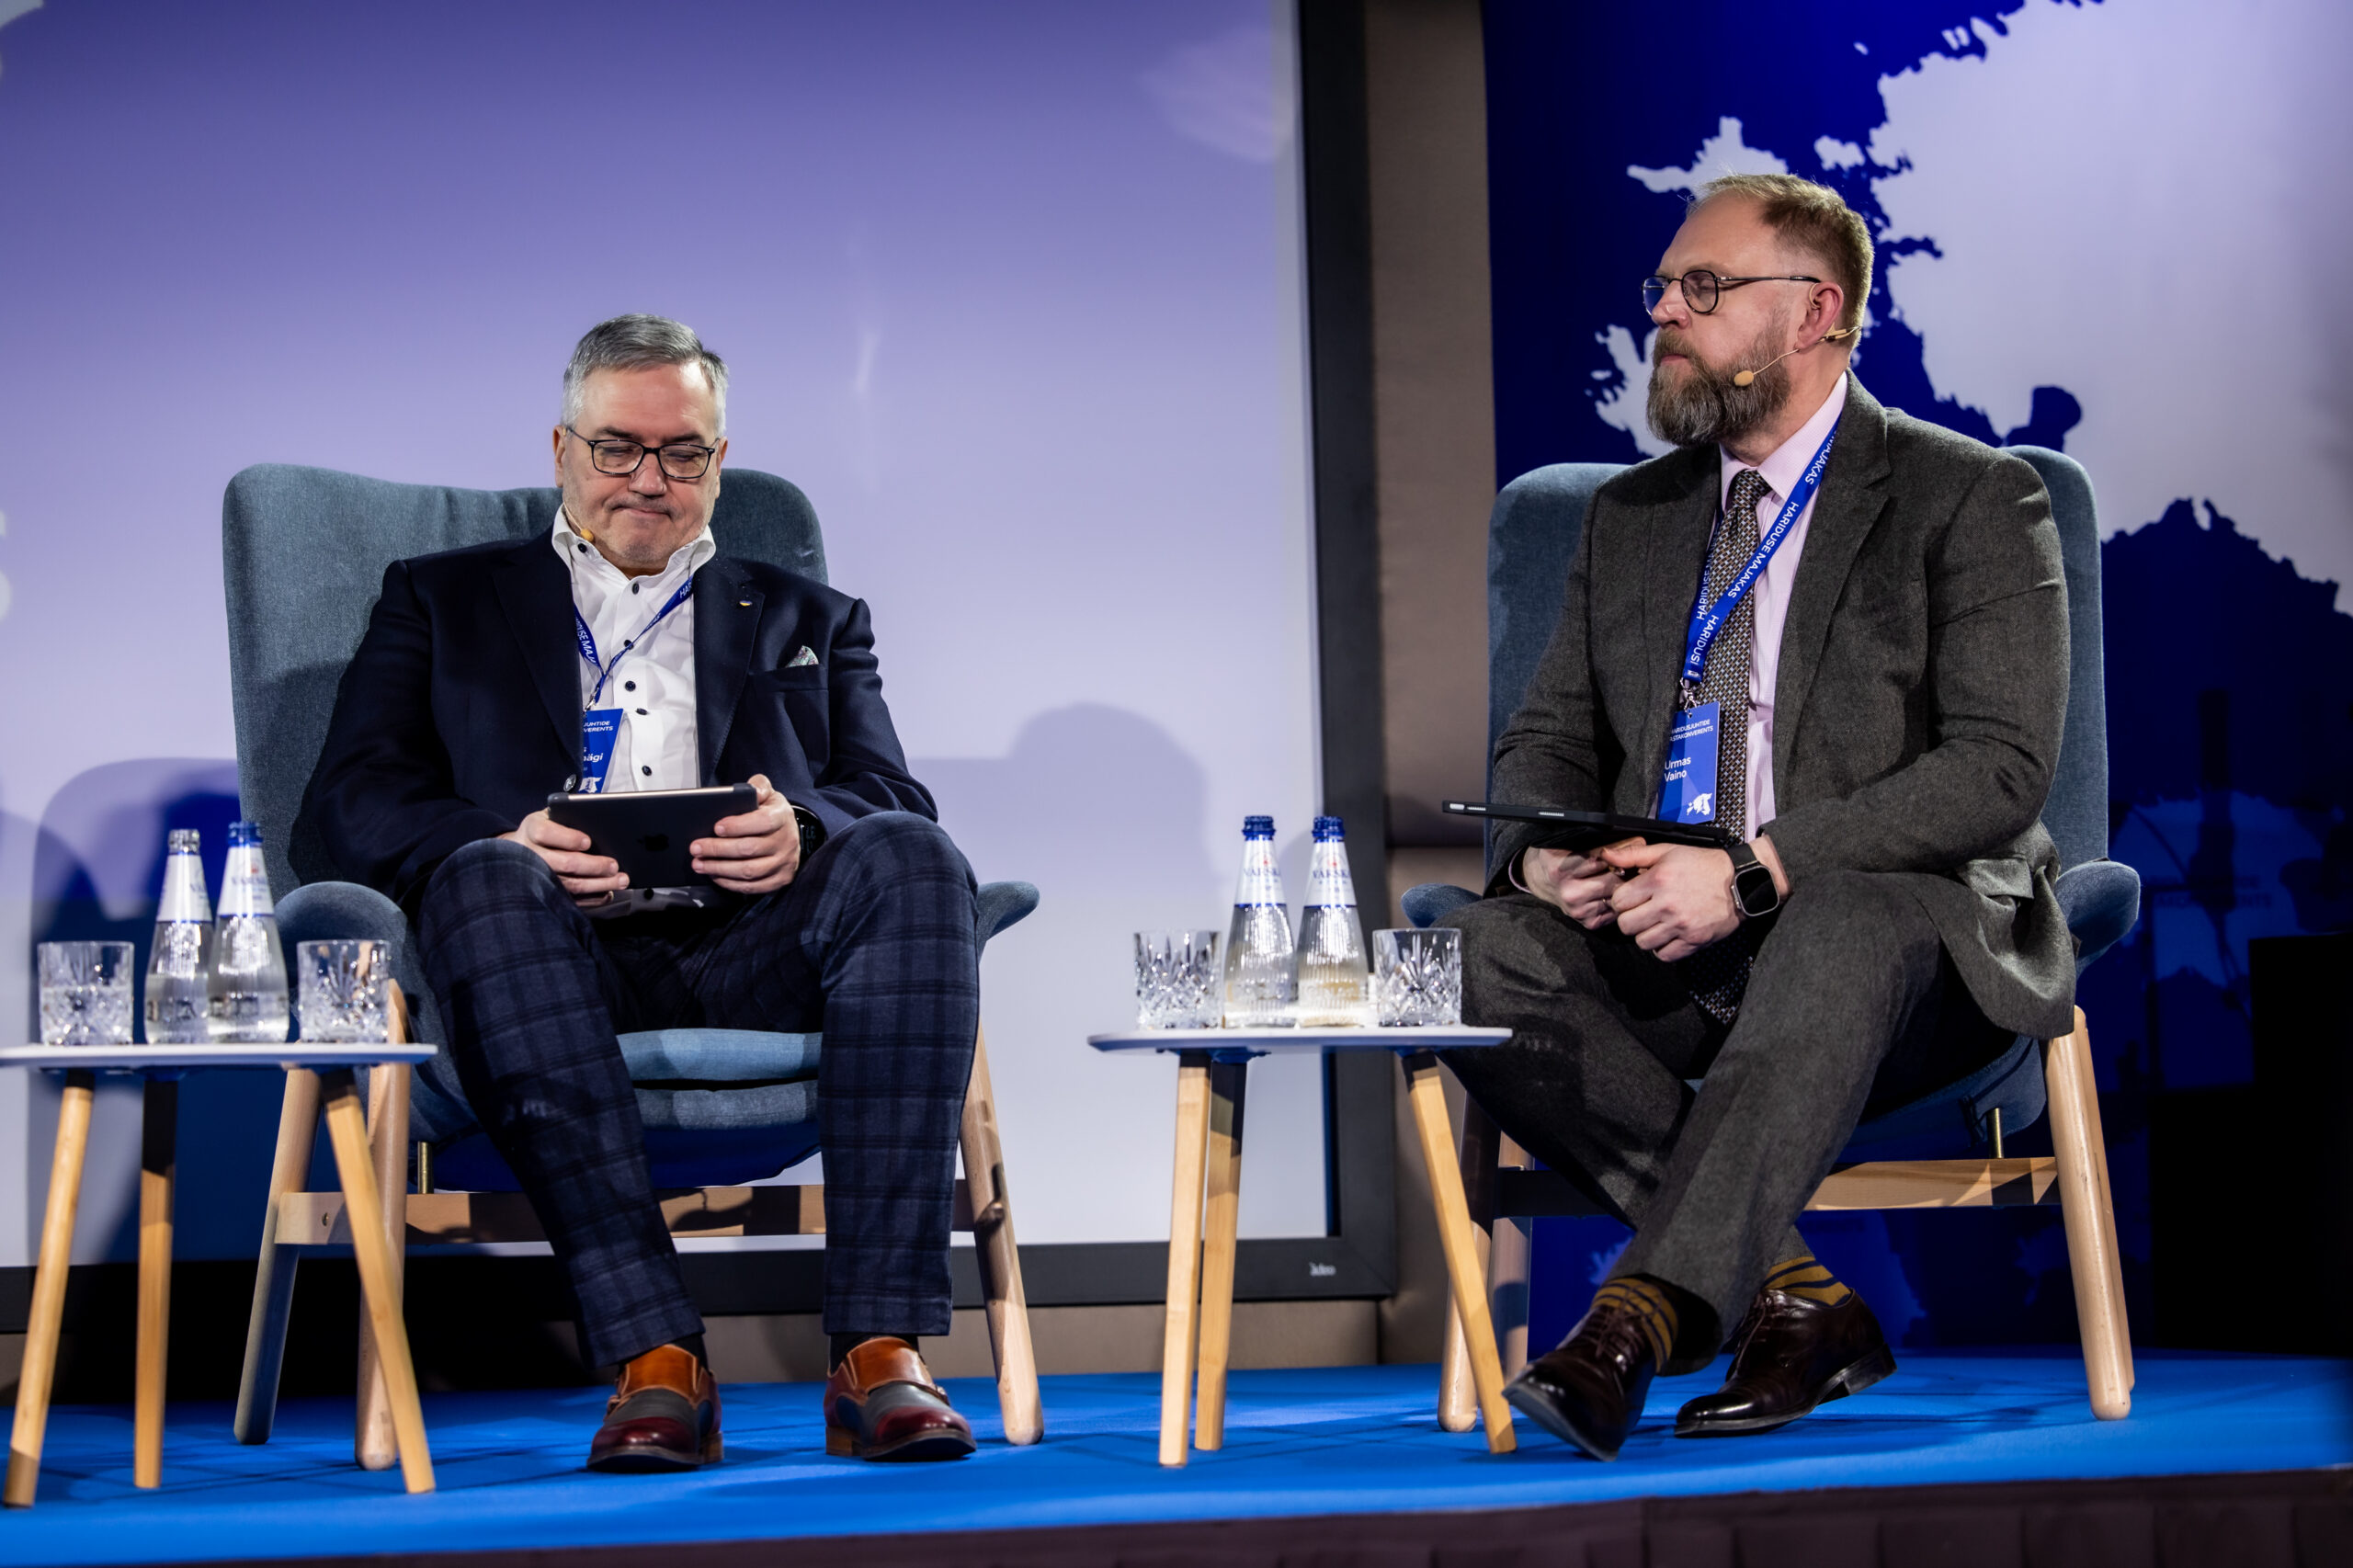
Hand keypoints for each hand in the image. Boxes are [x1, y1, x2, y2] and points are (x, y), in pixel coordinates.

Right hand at [501, 811, 626, 906]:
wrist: (520, 849)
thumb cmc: (544, 829)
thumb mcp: (550, 816)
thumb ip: (568, 817)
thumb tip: (597, 823)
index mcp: (532, 829)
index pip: (545, 833)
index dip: (568, 838)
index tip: (588, 841)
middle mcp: (531, 854)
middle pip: (564, 863)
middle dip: (593, 865)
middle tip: (614, 865)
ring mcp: (537, 877)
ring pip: (570, 885)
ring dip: (599, 884)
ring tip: (620, 880)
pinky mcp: (547, 893)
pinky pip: (572, 900)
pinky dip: (592, 898)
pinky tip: (608, 893)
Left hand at [691, 773, 802, 894]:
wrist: (790, 834)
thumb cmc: (772, 813)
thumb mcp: (769, 794)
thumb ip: (759, 786)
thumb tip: (750, 790)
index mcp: (782, 817)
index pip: (762, 822)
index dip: (738, 826)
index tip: (716, 827)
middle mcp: (786, 841)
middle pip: (749, 849)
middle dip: (718, 849)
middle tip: (695, 848)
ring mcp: (784, 863)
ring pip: (748, 871)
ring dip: (719, 869)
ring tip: (699, 864)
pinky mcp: (780, 880)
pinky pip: (752, 887)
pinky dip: (730, 883)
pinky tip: (715, 875)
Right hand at [1521, 842, 1631, 928]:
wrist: (1540, 880)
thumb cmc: (1558, 857)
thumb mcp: (1569, 841)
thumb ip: (1599, 842)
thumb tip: (1638, 841)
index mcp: (1561, 869)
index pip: (1601, 860)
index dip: (1620, 853)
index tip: (1633, 847)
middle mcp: (1569, 892)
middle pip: (1612, 881)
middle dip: (1626, 871)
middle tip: (1637, 864)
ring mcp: (1578, 910)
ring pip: (1615, 897)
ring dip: (1625, 888)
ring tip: (1631, 878)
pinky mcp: (1587, 922)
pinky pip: (1614, 912)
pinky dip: (1619, 902)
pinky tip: (1619, 892)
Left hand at [1602, 841, 1739, 962]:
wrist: (1739, 882)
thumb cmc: (1702, 865)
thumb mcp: (1667, 851)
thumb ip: (1633, 854)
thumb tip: (1606, 855)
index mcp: (1658, 880)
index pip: (1618, 902)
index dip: (1622, 901)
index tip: (1632, 899)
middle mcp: (1667, 904)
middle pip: (1626, 925)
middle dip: (1630, 919)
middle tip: (1642, 912)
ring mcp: (1680, 925)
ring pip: (1642, 942)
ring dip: (1646, 935)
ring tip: (1656, 923)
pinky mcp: (1693, 940)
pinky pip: (1663, 955)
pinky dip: (1662, 948)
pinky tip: (1668, 935)